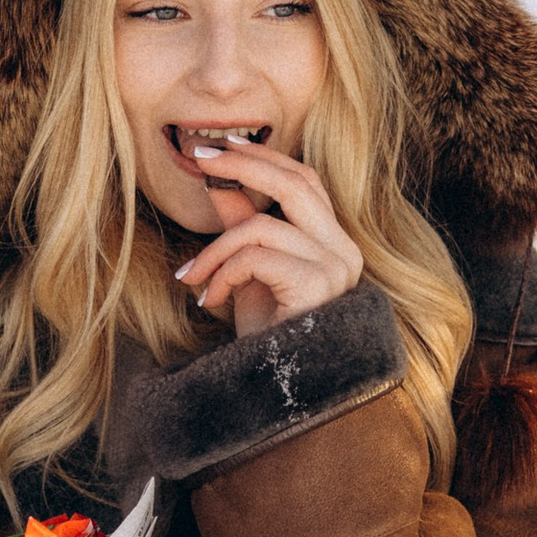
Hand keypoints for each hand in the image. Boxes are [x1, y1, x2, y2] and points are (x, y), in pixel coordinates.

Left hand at [172, 137, 363, 338]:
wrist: (274, 389)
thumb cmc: (266, 336)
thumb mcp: (248, 272)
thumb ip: (241, 224)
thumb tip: (220, 180)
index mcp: (334, 243)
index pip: (305, 180)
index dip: (263, 158)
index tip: (219, 146)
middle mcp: (345, 251)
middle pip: (296, 183)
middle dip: (244, 164)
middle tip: (201, 158)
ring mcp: (337, 268)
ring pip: (263, 225)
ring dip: (215, 249)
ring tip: (191, 277)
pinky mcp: (318, 285)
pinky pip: (256, 256)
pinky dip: (221, 273)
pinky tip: (207, 299)